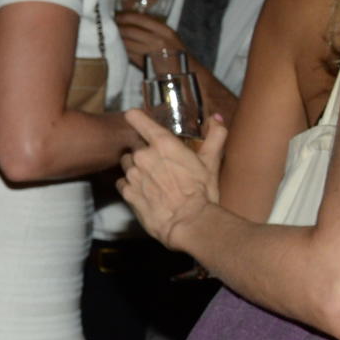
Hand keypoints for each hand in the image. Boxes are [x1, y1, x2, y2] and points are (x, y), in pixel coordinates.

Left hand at [116, 10, 186, 61]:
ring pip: (127, 42)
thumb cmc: (174, 53)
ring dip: (117, 38)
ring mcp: (150, 52)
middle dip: (118, 27)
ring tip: (111, 35)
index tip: (117, 14)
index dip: (126, 16)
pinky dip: (122, 49)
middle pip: (131, 30)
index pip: (141, 19)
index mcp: (164, 30)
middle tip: (110, 25)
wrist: (181, 71)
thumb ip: (153, 29)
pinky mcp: (144, 62)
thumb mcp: (168, 36)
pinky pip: (128, 53)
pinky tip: (117, 46)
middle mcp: (158, 39)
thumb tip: (131, 20)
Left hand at [119, 108, 226, 248]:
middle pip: (136, 147)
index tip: (134, 117)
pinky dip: (131, 186)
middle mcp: (143, 156)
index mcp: (163, 143)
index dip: (135, 117)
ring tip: (154, 180)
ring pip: (128, 164)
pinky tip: (146, 192)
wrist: (189, 222)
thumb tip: (216, 119)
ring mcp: (132, 174)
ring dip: (137, 169)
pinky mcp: (127, 192)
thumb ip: (215, 136)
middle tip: (161, 166)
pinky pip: (123, 183)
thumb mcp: (212, 162)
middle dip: (145, 154)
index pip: (137, 119)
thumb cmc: (202, 192)